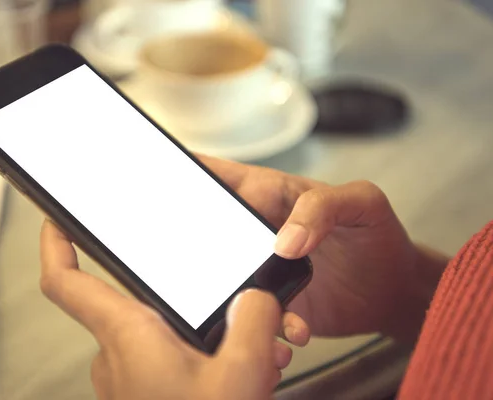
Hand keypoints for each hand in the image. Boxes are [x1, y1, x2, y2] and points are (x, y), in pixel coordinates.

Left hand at [40, 220, 297, 399]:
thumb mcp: (245, 372)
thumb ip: (255, 320)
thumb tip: (256, 297)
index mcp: (127, 335)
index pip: (65, 281)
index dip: (54, 244)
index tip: (55, 220)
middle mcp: (116, 356)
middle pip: (133, 301)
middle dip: (181, 296)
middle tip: (220, 300)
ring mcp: (125, 381)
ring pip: (154, 334)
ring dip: (196, 334)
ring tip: (244, 349)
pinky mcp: (141, 395)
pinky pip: (161, 360)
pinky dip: (192, 356)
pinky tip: (230, 371)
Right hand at [199, 155, 447, 342]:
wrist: (394, 291)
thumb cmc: (377, 236)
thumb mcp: (363, 203)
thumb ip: (324, 206)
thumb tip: (283, 241)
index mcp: (270, 193)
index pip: (217, 178)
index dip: (190, 181)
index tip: (177, 197)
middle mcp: (257, 229)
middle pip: (206, 231)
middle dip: (196, 248)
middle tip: (210, 266)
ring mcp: (259, 266)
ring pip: (221, 278)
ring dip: (229, 296)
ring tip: (262, 307)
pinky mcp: (269, 300)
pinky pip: (249, 313)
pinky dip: (263, 327)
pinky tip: (292, 331)